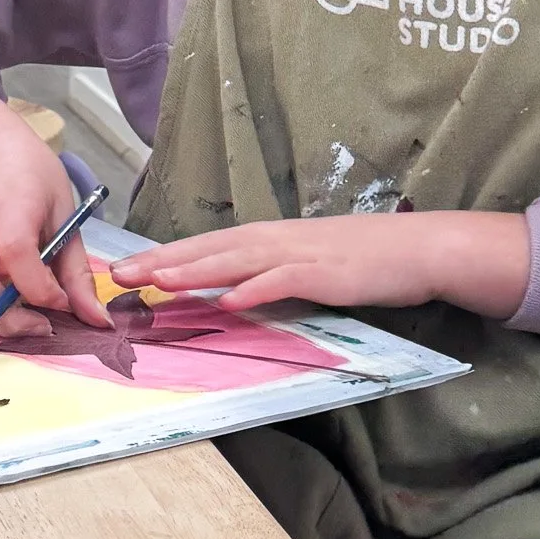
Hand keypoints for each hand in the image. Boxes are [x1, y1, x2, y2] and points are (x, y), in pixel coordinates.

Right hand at [0, 76, 110, 335]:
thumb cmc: (32, 177)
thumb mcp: (65, 212)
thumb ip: (77, 270)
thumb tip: (98, 321)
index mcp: (15, 201)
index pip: (17, 250)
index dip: (40, 287)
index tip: (63, 303)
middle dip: (4, 316)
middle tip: (39, 328)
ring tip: (13, 328)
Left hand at [110, 210, 530, 317]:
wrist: (417, 248)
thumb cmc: (361, 259)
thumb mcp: (305, 263)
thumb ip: (268, 274)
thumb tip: (229, 291)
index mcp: (270, 237)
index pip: (208, 245)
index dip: (167, 256)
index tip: (129, 267)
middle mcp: (277, 239)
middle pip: (212, 249)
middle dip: (165, 261)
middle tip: (122, 274)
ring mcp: (300, 253)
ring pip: (237, 260)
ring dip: (197, 270)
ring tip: (159, 281)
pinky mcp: (325, 272)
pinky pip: (284, 281)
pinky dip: (256, 289)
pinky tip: (229, 301)